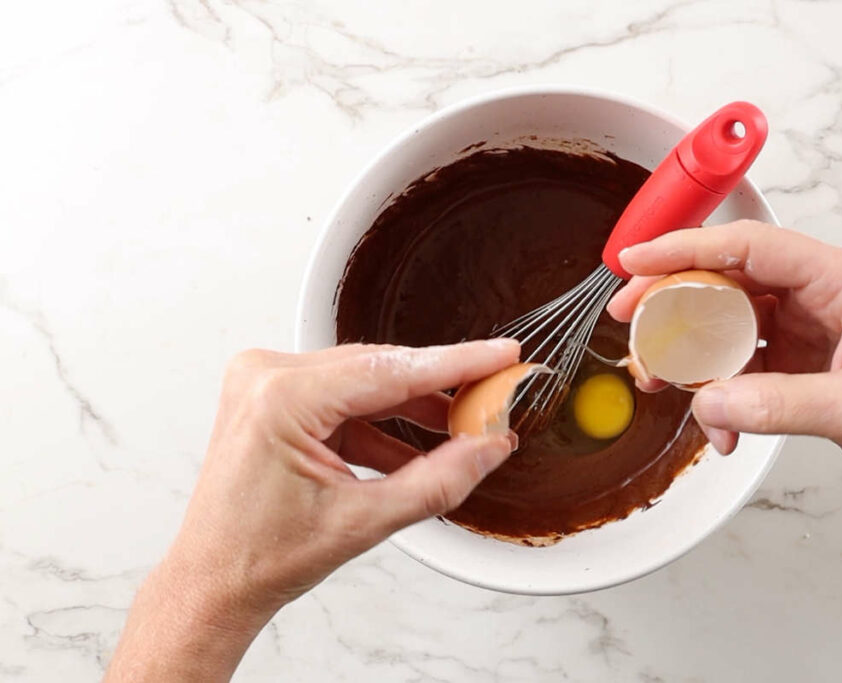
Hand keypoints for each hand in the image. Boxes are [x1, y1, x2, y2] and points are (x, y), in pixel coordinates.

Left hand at [105, 340, 518, 681]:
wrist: (212, 581)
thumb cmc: (261, 557)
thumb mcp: (364, 522)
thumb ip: (438, 480)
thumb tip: (489, 447)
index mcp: (281, 398)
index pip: (390, 370)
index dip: (456, 363)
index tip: (500, 355)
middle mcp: (267, 376)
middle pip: (378, 369)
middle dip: (438, 388)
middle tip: (491, 397)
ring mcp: (266, 383)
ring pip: (364, 381)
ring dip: (411, 407)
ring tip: (462, 429)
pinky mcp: (274, 398)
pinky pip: (343, 399)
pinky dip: (380, 423)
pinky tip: (417, 446)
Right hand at [608, 221, 841, 664]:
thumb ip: (780, 403)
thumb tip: (712, 402)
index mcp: (841, 280)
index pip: (748, 248)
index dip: (685, 248)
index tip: (635, 261)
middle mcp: (818, 299)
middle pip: (725, 285)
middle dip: (672, 306)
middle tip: (633, 327)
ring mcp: (806, 334)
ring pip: (725, 329)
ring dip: (691, 359)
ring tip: (664, 384)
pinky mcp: (798, 370)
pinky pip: (739, 373)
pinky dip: (720, 401)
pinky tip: (724, 431)